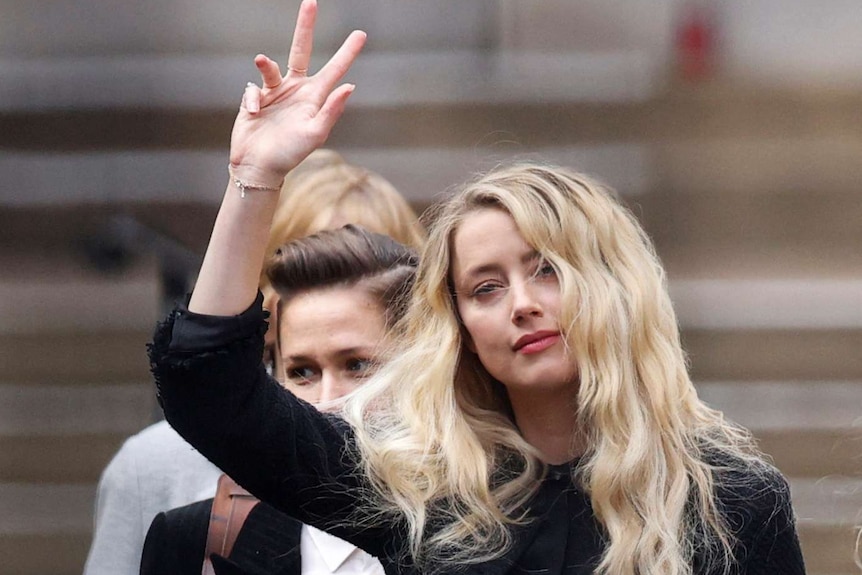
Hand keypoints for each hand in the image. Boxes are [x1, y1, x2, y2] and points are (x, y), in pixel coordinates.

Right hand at [229, 0, 365, 186]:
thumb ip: (331, 110)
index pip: (335, 70)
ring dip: (266, 64)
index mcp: (315, 98)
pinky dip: (253, 99)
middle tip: (311, 3)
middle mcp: (296, 91)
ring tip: (262, 61)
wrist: (259, 167)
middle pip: (301, 51)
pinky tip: (253, 114)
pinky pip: (253, 89)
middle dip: (305, 27)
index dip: (347, 52)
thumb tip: (349, 86)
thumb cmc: (290, 155)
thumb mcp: (314, 134)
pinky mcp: (255, 98)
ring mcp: (275, 93)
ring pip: (270, 67)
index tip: (360, 34)